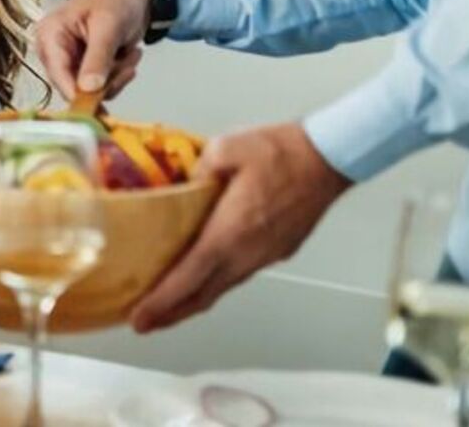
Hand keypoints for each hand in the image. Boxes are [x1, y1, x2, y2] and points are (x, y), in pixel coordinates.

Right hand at [32, 0, 151, 102]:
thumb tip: (87, 89)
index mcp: (50, 34)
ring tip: (130, 55)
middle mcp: (55, 50)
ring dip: (116, 77)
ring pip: (90, 90)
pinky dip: (119, 76)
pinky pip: (101, 87)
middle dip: (106, 80)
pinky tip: (127, 56)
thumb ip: (97, 58)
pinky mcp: (85, 68)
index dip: (76, 93)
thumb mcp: (108, 26)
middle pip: (74, 86)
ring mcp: (70, 60)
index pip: (58, 73)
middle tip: (128, 66)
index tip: (97, 107)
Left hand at [129, 121, 351, 332]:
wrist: (328, 158)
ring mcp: (265, 255)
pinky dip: (215, 282)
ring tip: (167, 303)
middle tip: (143, 322)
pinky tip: (204, 273)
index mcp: (231, 231)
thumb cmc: (281, 151)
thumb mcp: (226, 147)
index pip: (189, 277)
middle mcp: (248, 253)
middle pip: (204, 294)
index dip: (162, 301)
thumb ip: (196, 169)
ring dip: (193, 299)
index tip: (140, 318)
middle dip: (171, 313)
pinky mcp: (278, 250)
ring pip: (223, 287)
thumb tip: (181, 184)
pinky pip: (240, 273)